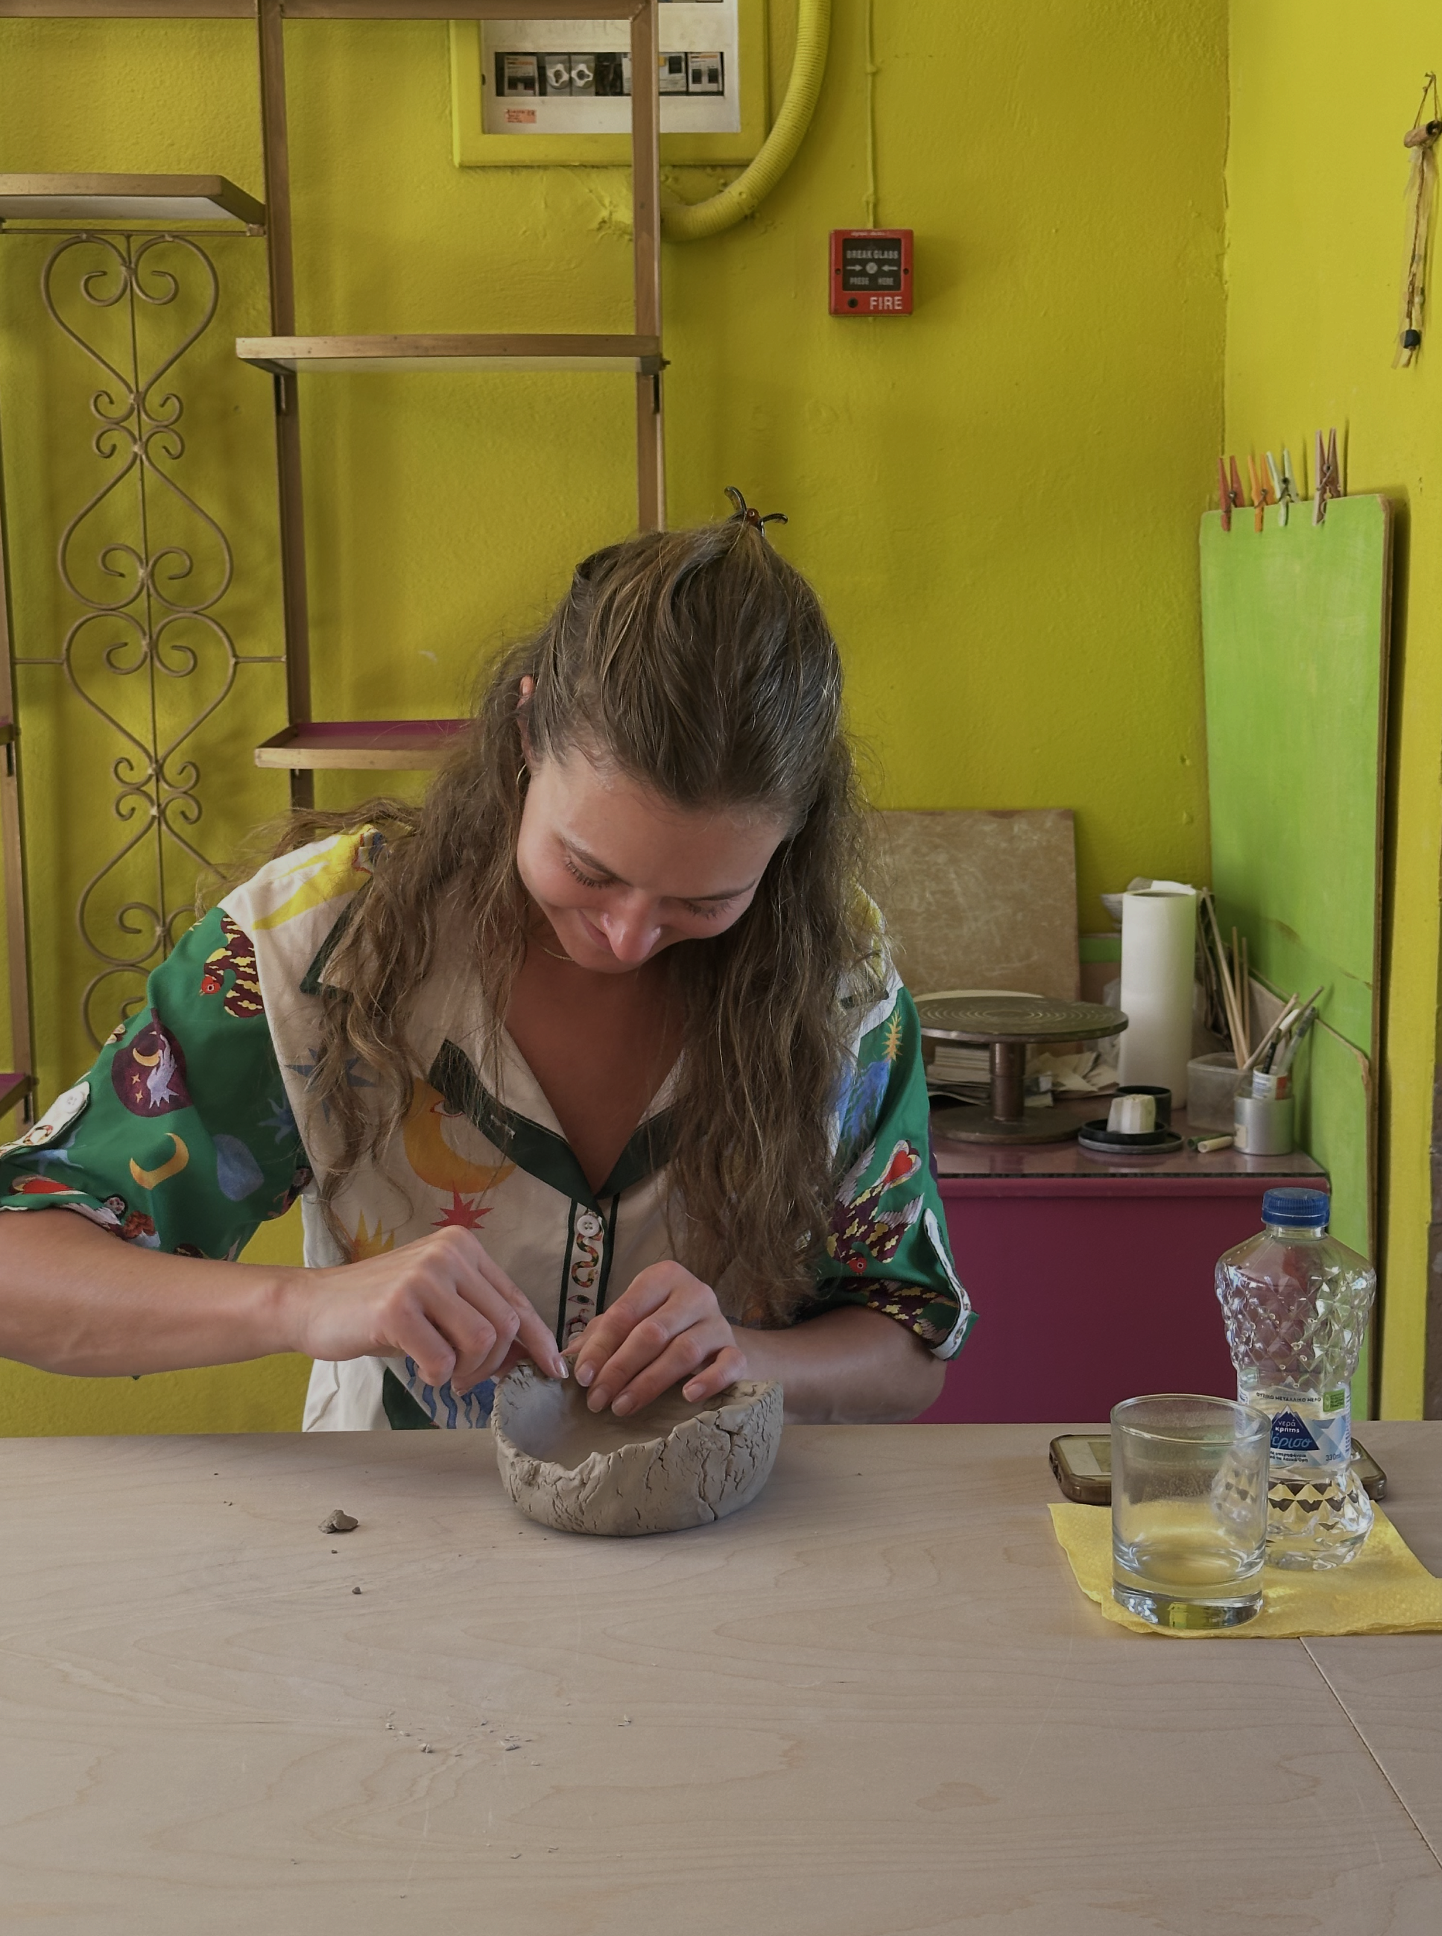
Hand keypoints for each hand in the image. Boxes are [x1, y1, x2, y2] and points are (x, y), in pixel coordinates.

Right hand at [290, 1226, 565, 1393]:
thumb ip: (478, 1317)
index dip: (538, 1339)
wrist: (313, 1305)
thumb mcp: (437, 1303)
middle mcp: (447, 1254)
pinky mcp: (397, 1307)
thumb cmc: (378, 1310)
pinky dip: (438, 1376)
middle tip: (469, 1380)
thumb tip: (526, 1355)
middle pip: (505, 1324)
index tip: (552, 1369)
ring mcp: (422, 1277)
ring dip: (468, 1372)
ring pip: (482, 1340)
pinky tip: (421, 1371)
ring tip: (445, 1375)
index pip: (517, 1298)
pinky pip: (443, 1359)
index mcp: (463, 1247)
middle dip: (494, 1364)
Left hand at [568, 1262, 747, 1416]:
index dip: (601, 1347)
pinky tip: (688, 1396)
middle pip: (652, 1333)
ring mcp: (718, 1322)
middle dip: (620, 1369)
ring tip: (623, 1407)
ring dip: (649, 1382)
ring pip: (684, 1351)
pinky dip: (709, 1380)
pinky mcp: (736, 1349)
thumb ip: (599, 1336)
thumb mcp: (629, 1323)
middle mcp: (694, 1293)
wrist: (714, 1338)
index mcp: (662, 1278)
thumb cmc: (662, 1327)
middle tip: (598, 1400)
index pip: (625, 1312)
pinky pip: (728, 1364)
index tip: (583, 1379)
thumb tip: (563, 1361)